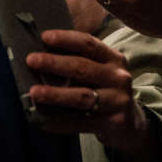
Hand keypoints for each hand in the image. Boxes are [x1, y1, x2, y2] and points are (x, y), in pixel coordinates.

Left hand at [27, 30, 153, 160]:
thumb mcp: (100, 70)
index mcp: (114, 59)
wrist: (131, 124)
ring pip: (82, 96)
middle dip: (55, 63)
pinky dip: (61, 123)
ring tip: (34, 93)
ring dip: (55, 94)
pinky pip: (82, 122)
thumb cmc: (105, 90)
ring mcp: (118, 100)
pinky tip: (44, 122)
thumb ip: (79, 59)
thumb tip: (40, 53)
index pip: (89, 43)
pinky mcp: (115, 122)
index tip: (44, 37)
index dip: (66, 39)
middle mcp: (119, 77)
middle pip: (83, 68)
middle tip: (31, 60)